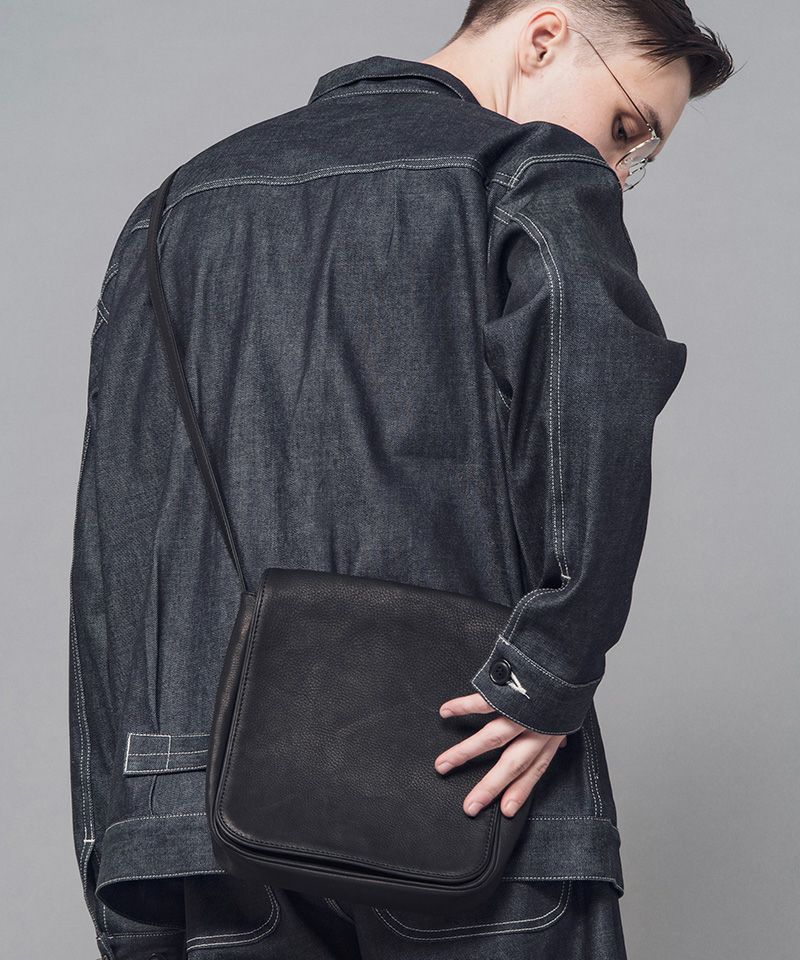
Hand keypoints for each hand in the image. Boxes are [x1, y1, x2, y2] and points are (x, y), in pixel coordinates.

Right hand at [434, 692, 566, 817]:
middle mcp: (536, 728)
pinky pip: (481, 702)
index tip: (506, 811)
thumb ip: (558, 728)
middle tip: (470, 806)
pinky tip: (446, 713)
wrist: (570, 651)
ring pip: (491, 739)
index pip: (535, 770)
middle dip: (489, 787)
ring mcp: (521, 711)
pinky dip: (462, 707)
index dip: (521, 790)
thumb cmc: (570, 679)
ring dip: (464, 754)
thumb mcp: (570, 709)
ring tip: (443, 765)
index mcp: (551, 734)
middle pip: (511, 764)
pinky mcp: (508, 690)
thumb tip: (559, 743)